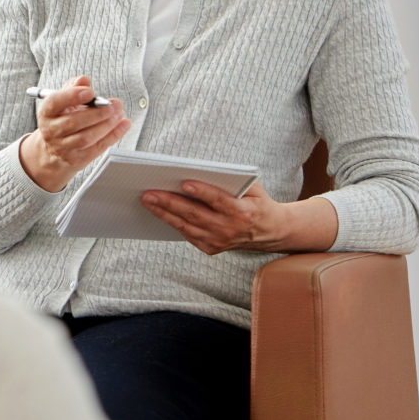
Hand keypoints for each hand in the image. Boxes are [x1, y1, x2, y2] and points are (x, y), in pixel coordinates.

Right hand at [20, 76, 130, 192]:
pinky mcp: (77, 159)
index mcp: (46, 112)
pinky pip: (97, 148)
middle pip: (73, 122)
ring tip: (118, 114)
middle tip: (112, 105)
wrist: (53, 150)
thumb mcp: (63, 101)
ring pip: (86, 137)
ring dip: (106, 125)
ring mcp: (63, 147)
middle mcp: (51, 131)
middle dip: (96, 113)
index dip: (72, 96)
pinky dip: (113, 135)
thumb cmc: (62, 119)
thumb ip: (73, 88)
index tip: (90, 92)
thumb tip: (83, 80)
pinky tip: (123, 125)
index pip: (55, 103)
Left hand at [140, 180, 338, 254]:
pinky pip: (187, 234)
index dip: (201, 192)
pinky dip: (172, 222)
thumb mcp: (253, 187)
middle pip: (195, 215)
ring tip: (147, 201)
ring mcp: (219, 241)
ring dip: (164, 213)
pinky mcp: (211, 248)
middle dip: (169, 203)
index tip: (183, 183)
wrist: (271, 231)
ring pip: (186, 227)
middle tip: (148, 192)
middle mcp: (230, 229)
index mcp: (243, 211)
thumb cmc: (257, 202)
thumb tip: (198, 171)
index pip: (218, 200)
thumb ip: (230, 180)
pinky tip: (158, 211)